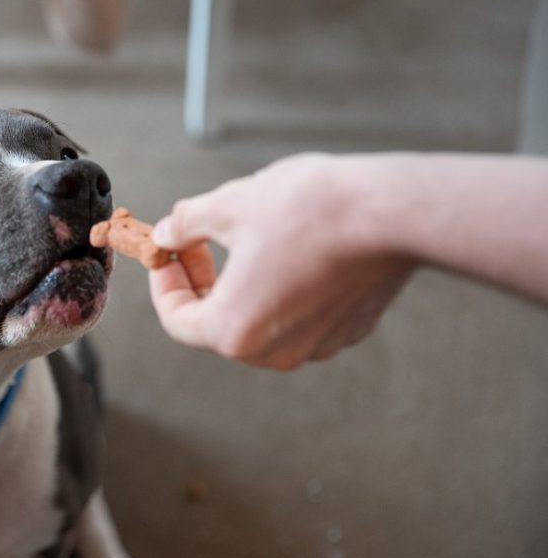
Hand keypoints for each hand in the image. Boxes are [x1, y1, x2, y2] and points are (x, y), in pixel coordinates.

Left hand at [149, 153, 414, 369]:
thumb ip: (186, 224)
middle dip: (200, 283)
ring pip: (259, 322)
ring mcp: (315, 345)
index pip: (176, 320)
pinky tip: (288, 249)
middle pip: (216, 325)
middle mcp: (273, 352)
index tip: (168, 254)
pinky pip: (298, 317)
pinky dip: (281, 289)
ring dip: (241, 286)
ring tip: (244, 240)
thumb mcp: (228, 205)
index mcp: (233, 330)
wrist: (392, 212)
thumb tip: (168, 233)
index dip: (164, 283)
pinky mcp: (348, 330)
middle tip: (198, 243)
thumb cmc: (310, 209)